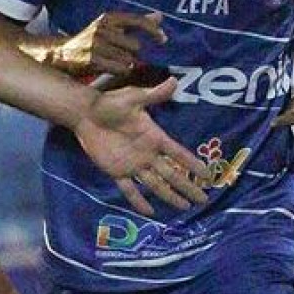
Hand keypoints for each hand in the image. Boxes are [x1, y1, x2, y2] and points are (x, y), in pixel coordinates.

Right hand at [52, 13, 165, 80]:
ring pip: (128, 60)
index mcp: (109, 18)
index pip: (138, 21)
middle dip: (132, 54)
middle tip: (120, 56)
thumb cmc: (89, 40)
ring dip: (125, 64)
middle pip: (135, 45)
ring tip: (112, 62)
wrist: (61, 53)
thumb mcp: (110, 27)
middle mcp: (103, 28)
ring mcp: (97, 44)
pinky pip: (119, 69)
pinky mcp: (92, 59)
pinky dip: (118, 71)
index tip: (163, 40)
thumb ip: (135, 22)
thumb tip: (159, 16)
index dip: (153, 31)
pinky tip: (109, 69)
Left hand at [74, 77, 209, 214]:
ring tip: (185, 208)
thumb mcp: (134, 98)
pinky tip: (150, 213)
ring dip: (170, 196)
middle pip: (172, 174)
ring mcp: (133, 165)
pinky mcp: (117, 171)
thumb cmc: (110, 103)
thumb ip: (154, 95)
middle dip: (188, 186)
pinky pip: (129, 189)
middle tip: (203, 200)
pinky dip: (138, 201)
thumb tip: (174, 81)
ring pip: (155, 184)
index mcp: (154, 137)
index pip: (178, 154)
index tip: (208, 175)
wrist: (85, 113)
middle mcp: (148, 154)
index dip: (193, 164)